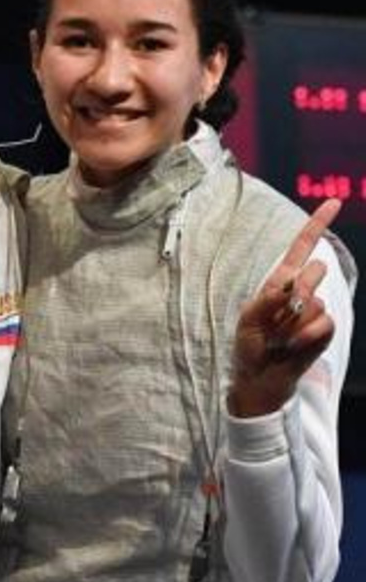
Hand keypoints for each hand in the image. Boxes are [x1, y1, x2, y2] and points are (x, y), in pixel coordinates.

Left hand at [228, 199, 339, 417]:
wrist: (260, 378)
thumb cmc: (250, 347)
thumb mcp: (249, 320)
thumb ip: (268, 298)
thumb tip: (292, 282)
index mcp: (278, 283)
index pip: (301, 249)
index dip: (317, 225)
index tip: (333, 203)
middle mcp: (300, 293)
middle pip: (313, 272)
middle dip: (295, 291)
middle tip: (276, 321)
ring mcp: (314, 311)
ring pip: (314, 301)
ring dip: (292, 322)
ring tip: (279, 338)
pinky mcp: (324, 330)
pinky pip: (322, 322)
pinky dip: (304, 336)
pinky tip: (292, 347)